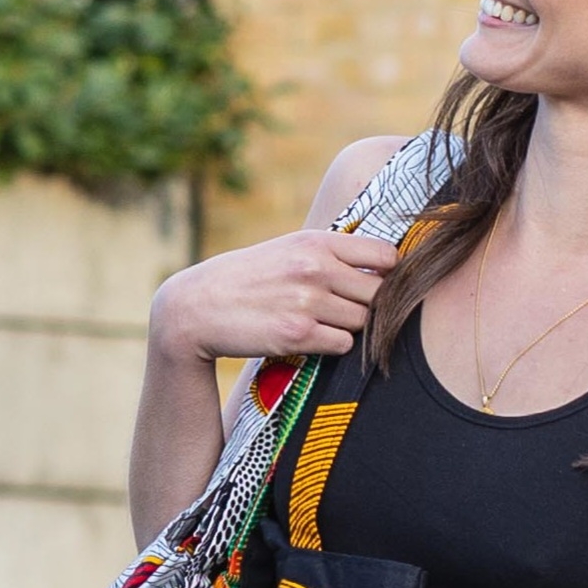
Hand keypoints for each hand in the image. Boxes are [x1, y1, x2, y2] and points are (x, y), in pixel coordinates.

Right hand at [150, 227, 401, 368]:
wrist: (198, 306)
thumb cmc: (249, 279)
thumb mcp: (288, 249)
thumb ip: (331, 254)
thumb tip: (384, 263)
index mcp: (316, 242)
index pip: (385, 256)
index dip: (388, 275)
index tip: (375, 284)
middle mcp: (315, 268)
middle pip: (379, 294)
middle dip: (369, 306)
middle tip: (345, 310)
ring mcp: (307, 302)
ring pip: (362, 322)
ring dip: (349, 327)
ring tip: (321, 323)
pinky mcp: (297, 335)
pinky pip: (342, 345)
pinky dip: (333, 346)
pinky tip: (311, 338)